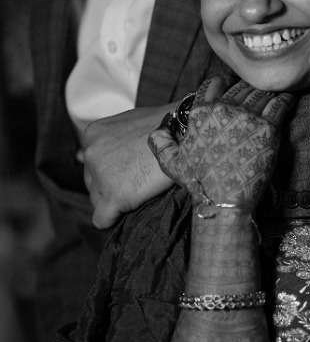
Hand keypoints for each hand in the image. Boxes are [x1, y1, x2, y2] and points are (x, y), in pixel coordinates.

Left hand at [80, 104, 174, 228]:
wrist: (187, 133)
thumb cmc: (166, 125)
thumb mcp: (131, 122)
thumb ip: (112, 137)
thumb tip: (92, 153)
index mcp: (93, 135)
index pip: (92, 163)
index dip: (112, 169)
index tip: (129, 170)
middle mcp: (91, 154)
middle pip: (93, 181)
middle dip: (111, 184)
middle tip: (137, 181)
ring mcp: (101, 176)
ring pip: (97, 200)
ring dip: (116, 199)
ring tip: (141, 191)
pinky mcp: (114, 197)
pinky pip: (102, 219)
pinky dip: (113, 219)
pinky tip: (127, 213)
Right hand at [148, 77, 294, 208]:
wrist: (225, 200)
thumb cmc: (200, 183)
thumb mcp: (172, 164)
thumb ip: (161, 144)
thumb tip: (155, 133)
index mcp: (201, 114)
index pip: (213, 84)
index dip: (222, 84)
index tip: (229, 88)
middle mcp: (224, 110)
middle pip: (240, 87)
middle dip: (247, 89)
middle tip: (253, 95)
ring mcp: (248, 117)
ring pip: (261, 92)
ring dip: (266, 93)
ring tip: (271, 95)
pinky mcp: (269, 128)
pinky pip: (280, 103)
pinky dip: (285, 99)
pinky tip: (286, 99)